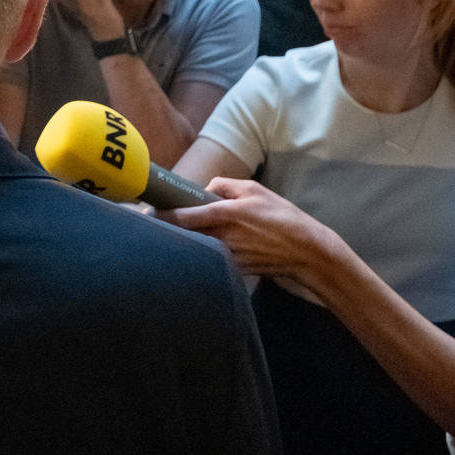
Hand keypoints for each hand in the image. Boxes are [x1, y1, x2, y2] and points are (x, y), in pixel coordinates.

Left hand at [162, 178, 339, 284]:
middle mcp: (223, 237)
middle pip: (184, 236)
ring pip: (195, 250)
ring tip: (169, 236)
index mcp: (226, 213)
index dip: (162, 215)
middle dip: (167, 230)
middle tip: (152, 223)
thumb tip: (203, 189)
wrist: (305, 251)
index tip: (148, 212)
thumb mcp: (255, 189)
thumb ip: (224, 185)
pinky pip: (209, 261)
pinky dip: (200, 255)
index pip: (183, 216)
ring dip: (182, 243)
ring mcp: (227, 256)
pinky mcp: (234, 269)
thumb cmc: (282, 216)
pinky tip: (196, 251)